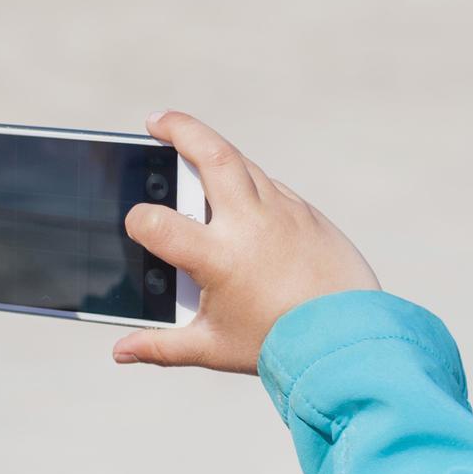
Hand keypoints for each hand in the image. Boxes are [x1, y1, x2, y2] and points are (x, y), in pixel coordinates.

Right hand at [112, 111, 377, 374]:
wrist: (351, 341)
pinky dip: (246, 182)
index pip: (158, 222)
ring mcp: (283, 213)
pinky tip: (234, 194)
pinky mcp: (307, 214)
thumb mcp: (213, 348)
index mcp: (218, 258)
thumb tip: (120, 351)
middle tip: (155, 121)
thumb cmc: (279, 346)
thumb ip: (161, 347)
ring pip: (242, 164)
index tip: (137, 226)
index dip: (138, 221)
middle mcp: (249, 225)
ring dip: (212, 150)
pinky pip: (269, 187)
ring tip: (190, 147)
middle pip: (212, 155)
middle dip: (180, 129)